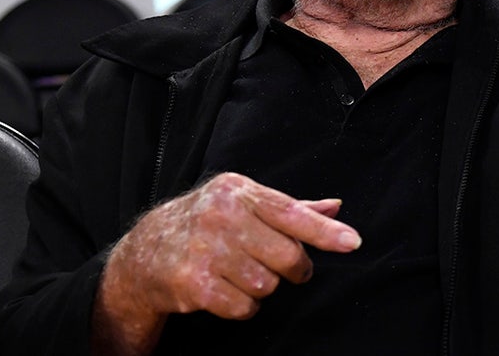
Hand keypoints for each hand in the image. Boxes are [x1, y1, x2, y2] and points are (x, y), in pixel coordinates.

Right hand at [92, 172, 360, 354]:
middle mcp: (220, 215)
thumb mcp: (245, 204)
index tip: (352, 242)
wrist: (145, 251)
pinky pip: (244, 306)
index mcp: (238, 192)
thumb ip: (292, 208)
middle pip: (286, 256)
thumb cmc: (207, 223)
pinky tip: (226, 289)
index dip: (325, 231)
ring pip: (266, 285)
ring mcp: (204, 249)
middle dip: (294, 269)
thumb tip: (335, 206)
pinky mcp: (194, 283)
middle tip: (285, 268)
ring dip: (262, 287)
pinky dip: (243, 305)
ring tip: (242, 274)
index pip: (292, 213)